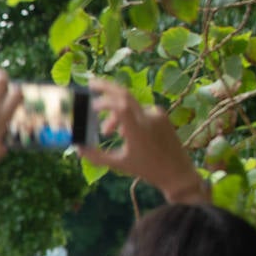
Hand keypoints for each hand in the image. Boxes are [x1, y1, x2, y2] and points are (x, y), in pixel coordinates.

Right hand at [84, 79, 206, 202]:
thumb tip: (78, 148)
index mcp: (138, 130)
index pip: (120, 105)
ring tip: (107, 132)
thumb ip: (96, 156)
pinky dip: (128, 116)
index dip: (104, 101)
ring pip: (129, 105)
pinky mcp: (162, 115)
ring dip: (115, 114)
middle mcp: (148, 118)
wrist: (177, 172)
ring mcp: (157, 115)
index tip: (91, 106)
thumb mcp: (118, 164)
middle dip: (106, 87)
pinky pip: (139, 110)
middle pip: (125, 94)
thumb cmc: (146, 170)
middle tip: (91, 83)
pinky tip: (125, 132)